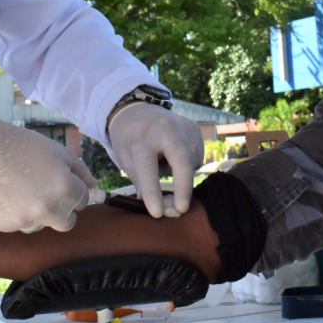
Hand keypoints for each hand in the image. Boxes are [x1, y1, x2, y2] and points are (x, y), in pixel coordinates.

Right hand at [0, 116, 98, 232]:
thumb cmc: (25, 147)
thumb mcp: (59, 152)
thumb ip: (82, 173)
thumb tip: (95, 190)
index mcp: (65, 189)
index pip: (83, 202)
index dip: (73, 190)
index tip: (59, 181)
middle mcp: (48, 209)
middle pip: (67, 223)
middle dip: (62, 211)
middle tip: (47, 194)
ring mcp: (25, 220)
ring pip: (41, 225)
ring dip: (38, 214)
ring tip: (23, 191)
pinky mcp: (5, 226)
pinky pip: (19, 225)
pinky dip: (16, 214)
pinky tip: (8, 196)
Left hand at [108, 103, 202, 218]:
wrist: (136, 109)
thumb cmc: (128, 138)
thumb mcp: (125, 158)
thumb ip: (140, 181)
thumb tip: (158, 209)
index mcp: (142, 136)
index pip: (148, 167)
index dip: (153, 191)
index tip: (157, 212)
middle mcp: (165, 128)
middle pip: (181, 159)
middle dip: (183, 187)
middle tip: (181, 209)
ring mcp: (183, 126)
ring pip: (191, 162)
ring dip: (182, 176)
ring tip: (163, 164)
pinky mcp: (194, 129)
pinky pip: (197, 157)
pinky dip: (188, 165)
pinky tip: (173, 156)